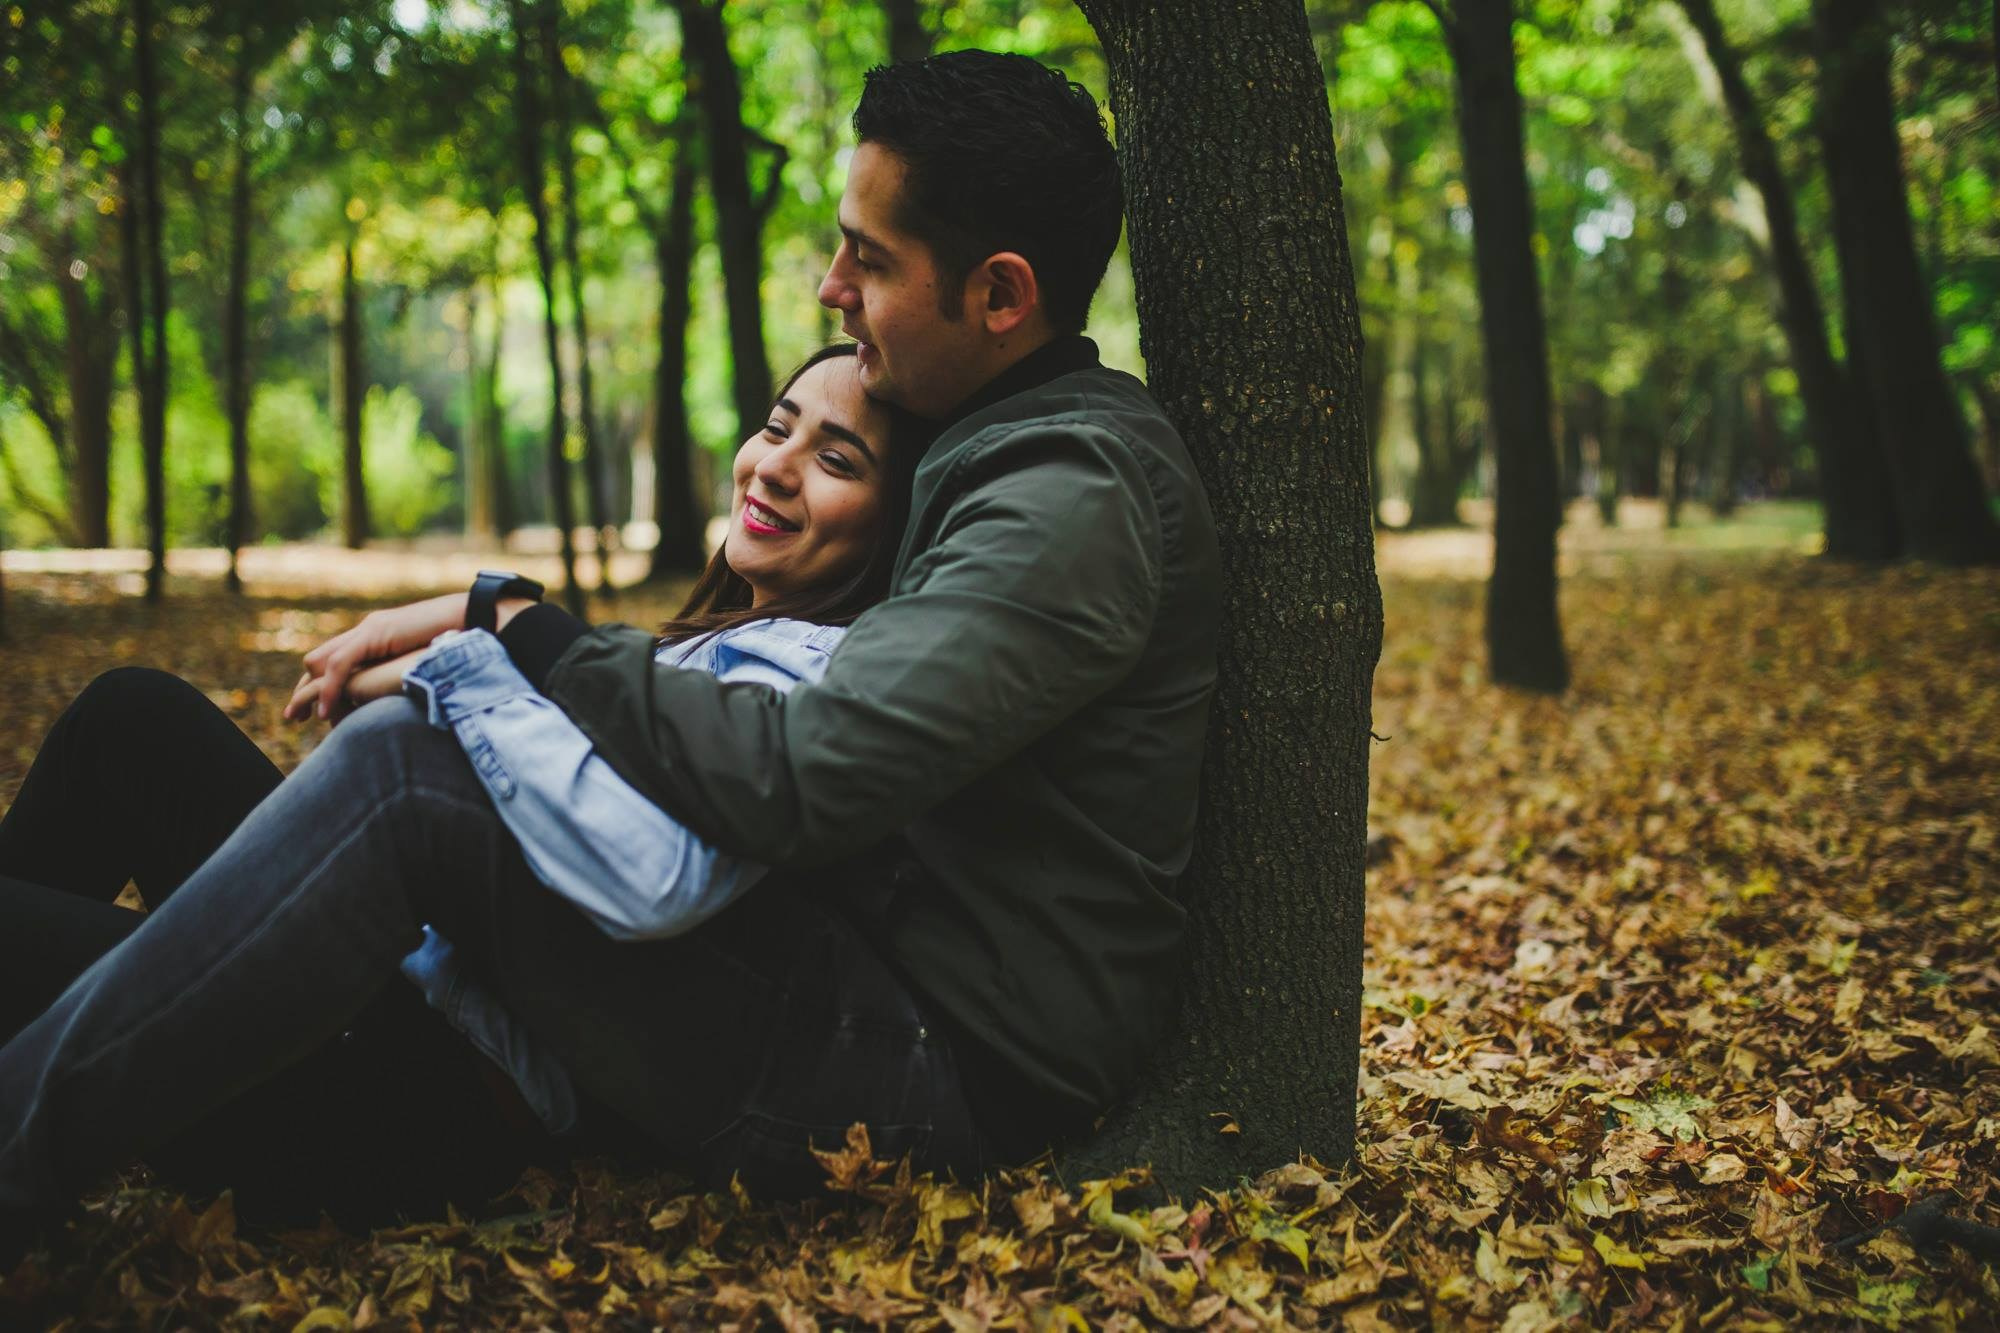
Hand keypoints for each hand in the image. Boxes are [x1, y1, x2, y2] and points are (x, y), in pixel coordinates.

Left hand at [285, 592, 467, 721]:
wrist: (476, 617)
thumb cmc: (464, 642)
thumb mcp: (427, 664)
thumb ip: (408, 673)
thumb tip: (407, 696)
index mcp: (380, 635)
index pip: (338, 657)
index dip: (323, 683)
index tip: (319, 712)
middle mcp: (368, 629)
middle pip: (320, 657)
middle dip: (303, 688)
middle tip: (295, 718)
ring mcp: (369, 629)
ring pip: (320, 661)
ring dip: (307, 692)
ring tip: (301, 719)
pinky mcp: (374, 634)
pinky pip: (339, 665)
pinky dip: (328, 690)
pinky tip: (325, 713)